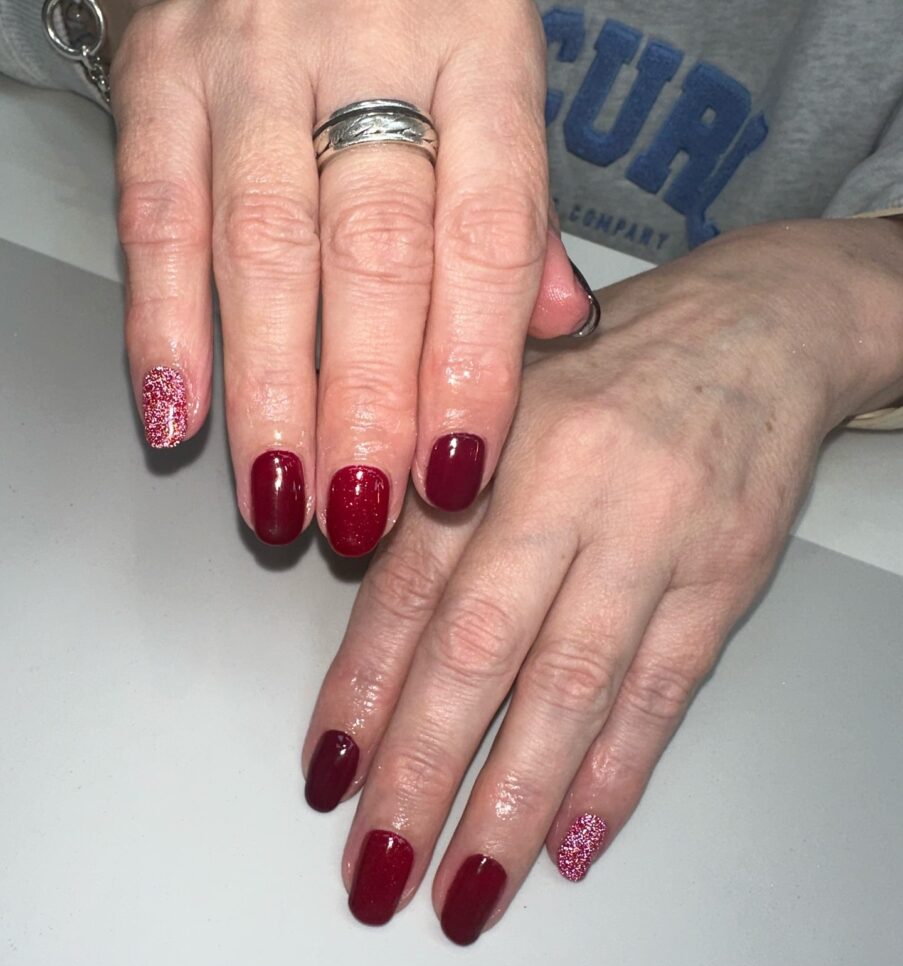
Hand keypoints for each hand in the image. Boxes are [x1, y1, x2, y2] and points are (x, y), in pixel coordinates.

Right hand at [109, 0, 594, 552]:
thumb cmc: (413, 7)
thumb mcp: (496, 75)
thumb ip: (519, 202)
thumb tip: (554, 324)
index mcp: (479, 47)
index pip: (485, 235)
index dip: (471, 369)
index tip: (457, 473)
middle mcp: (367, 44)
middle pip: (372, 255)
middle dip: (367, 405)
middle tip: (365, 514)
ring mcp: (250, 58)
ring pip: (262, 248)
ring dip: (270, 394)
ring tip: (283, 499)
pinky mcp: (158, 70)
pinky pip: (156, 211)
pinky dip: (163, 324)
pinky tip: (177, 417)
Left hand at [301, 217, 902, 941]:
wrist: (754, 330)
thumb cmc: (606, 370)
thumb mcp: (498, 403)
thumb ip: (434, 502)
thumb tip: (374, 638)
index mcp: (494, 439)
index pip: (408, 586)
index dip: (361, 688)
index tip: (330, 773)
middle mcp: (571, 491)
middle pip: (481, 653)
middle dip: (421, 772)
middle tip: (377, 868)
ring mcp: (653, 540)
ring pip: (571, 691)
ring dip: (511, 802)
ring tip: (465, 887)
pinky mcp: (722, 579)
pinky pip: (662, 692)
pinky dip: (614, 774)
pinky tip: (569, 838)